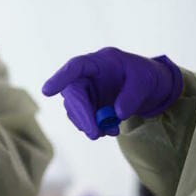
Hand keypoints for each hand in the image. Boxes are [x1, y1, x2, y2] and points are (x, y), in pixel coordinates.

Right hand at [42, 47, 182, 139]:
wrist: (148, 87)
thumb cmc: (146, 77)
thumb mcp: (146, 82)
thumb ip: (132, 97)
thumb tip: (116, 114)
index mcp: (99, 61)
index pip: (75, 67)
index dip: (60, 78)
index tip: (47, 91)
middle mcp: (87, 75)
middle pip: (73, 93)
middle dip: (82, 115)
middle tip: (94, 134)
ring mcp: (85, 90)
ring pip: (74, 109)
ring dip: (89, 124)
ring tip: (111, 131)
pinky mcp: (86, 104)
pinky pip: (81, 118)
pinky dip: (93, 127)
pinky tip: (109, 129)